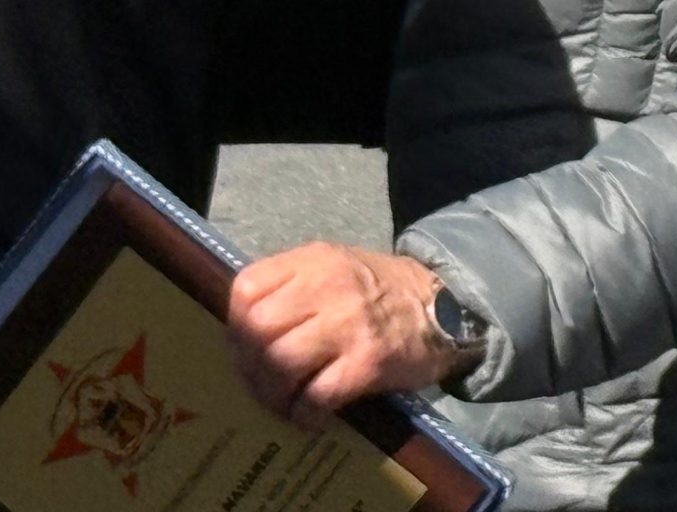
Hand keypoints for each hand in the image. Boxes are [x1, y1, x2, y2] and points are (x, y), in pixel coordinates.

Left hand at [227, 245, 461, 429]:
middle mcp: (327, 286)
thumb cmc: (379, 290)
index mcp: (312, 261)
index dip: (234, 326)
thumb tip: (244, 330)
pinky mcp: (368, 362)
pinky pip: (317, 395)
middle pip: (257, 330)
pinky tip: (309, 417)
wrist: (442, 307)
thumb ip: (292, 286)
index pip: (247, 288)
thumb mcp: (334, 267)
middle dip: (248, 366)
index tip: (242, 347)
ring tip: (281, 403)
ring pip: (281, 363)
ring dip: (272, 394)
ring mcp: (348, 324)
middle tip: (259, 384)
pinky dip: (304, 413)